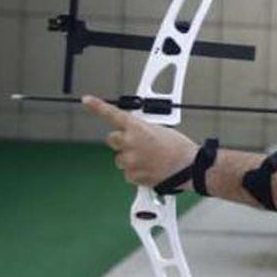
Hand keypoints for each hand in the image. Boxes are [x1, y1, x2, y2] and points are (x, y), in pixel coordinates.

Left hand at [82, 95, 198, 187]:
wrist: (189, 167)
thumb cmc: (180, 148)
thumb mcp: (162, 130)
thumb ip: (143, 129)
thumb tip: (136, 131)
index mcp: (138, 128)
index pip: (113, 114)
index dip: (97, 106)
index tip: (87, 100)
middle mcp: (130, 143)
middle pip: (113, 140)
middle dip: (122, 141)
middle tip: (138, 144)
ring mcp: (129, 160)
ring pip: (121, 158)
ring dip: (131, 158)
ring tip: (151, 159)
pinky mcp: (132, 176)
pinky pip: (128, 173)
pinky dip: (137, 171)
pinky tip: (151, 169)